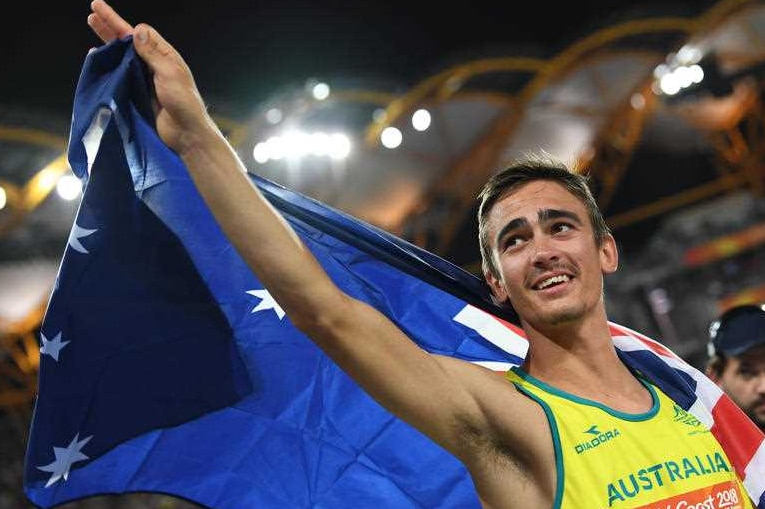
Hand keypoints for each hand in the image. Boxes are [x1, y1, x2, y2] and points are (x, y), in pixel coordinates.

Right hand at [87, 0, 218, 156]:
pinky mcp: (137, 94)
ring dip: (107, 43)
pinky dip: (109, 66)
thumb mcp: (170, 73)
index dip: (120, 22)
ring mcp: (144, 80)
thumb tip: (137, 29)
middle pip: (127, 42)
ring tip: (93, 27)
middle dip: (110, 27)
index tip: (104, 12)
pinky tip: (98, 58)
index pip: (140, 33)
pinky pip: (119, 76)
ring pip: (122, 57)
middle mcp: (153, 65)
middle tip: (92, 12)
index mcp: (164, 57)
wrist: (185, 133)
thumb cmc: (184, 102)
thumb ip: (153, 53)